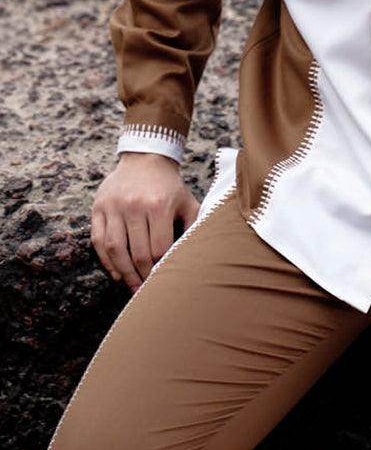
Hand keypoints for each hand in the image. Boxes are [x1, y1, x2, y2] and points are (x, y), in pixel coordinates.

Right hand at [90, 153, 200, 293]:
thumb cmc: (170, 187)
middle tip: (146, 291)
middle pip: (137, 252)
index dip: (161, 268)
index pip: (159, 248)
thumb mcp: (188, 202)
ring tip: (131, 287)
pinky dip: (106, 260)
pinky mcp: (98, 207)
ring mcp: (114, 206)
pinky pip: (98, 240)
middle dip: (143, 276)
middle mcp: (134, 205)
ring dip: (123, 273)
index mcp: (159, 205)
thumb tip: (193, 258)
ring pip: (115, 249)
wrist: (145, 158)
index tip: (164, 280)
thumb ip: (193, 228)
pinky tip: (116, 272)